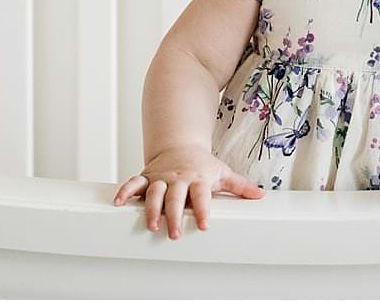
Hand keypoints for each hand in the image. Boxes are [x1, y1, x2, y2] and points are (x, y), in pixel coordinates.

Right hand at [112, 145, 264, 238]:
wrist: (180, 145)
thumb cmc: (203, 165)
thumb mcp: (223, 173)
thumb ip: (240, 187)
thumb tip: (261, 195)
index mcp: (197, 179)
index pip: (201, 195)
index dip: (202, 209)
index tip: (203, 224)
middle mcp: (178, 179)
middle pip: (175, 197)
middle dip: (173, 215)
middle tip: (173, 233)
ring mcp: (161, 178)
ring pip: (154, 192)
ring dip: (151, 208)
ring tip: (151, 224)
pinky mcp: (147, 177)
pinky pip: (133, 183)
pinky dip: (125, 191)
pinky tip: (118, 203)